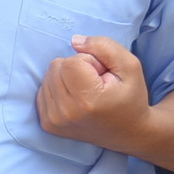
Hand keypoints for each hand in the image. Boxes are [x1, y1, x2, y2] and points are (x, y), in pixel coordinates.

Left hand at [36, 34, 151, 153]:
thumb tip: (74, 41)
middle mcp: (66, 113)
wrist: (128, 133)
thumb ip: (104, 47)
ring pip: (47, 77)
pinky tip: (76, 99)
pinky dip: (58, 90)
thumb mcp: (130, 66)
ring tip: (87, 92)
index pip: (72, 61)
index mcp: (87, 101)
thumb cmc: (130, 97)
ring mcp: (53, 121)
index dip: (90, 62)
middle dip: (76, 68)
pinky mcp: (47, 124)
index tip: (103, 76)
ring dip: (66, 79)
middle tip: (96, 84)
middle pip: (56, 67)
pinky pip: (43, 90)